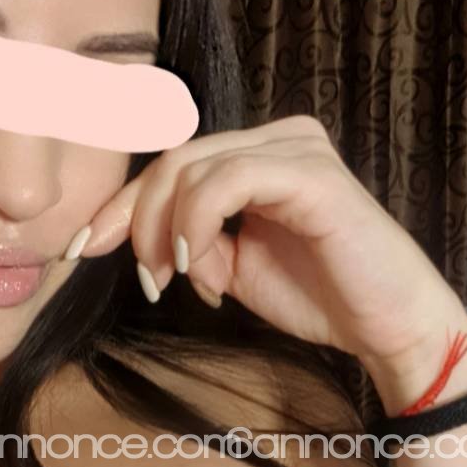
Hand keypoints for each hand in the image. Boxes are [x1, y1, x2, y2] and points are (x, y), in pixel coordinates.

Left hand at [81, 114, 466, 411]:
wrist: (387, 326)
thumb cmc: (321, 297)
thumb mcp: (233, 270)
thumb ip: (191, 244)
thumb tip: (145, 245)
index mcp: (257, 158)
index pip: (170, 166)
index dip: (118, 205)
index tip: (79, 249)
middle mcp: (276, 140)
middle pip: (171, 160)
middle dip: (131, 218)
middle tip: (130, 274)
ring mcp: (295, 150)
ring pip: (191, 167)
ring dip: (163, 230)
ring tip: (172, 279)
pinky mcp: (311, 174)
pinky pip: (226, 180)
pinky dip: (194, 222)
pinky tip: (194, 262)